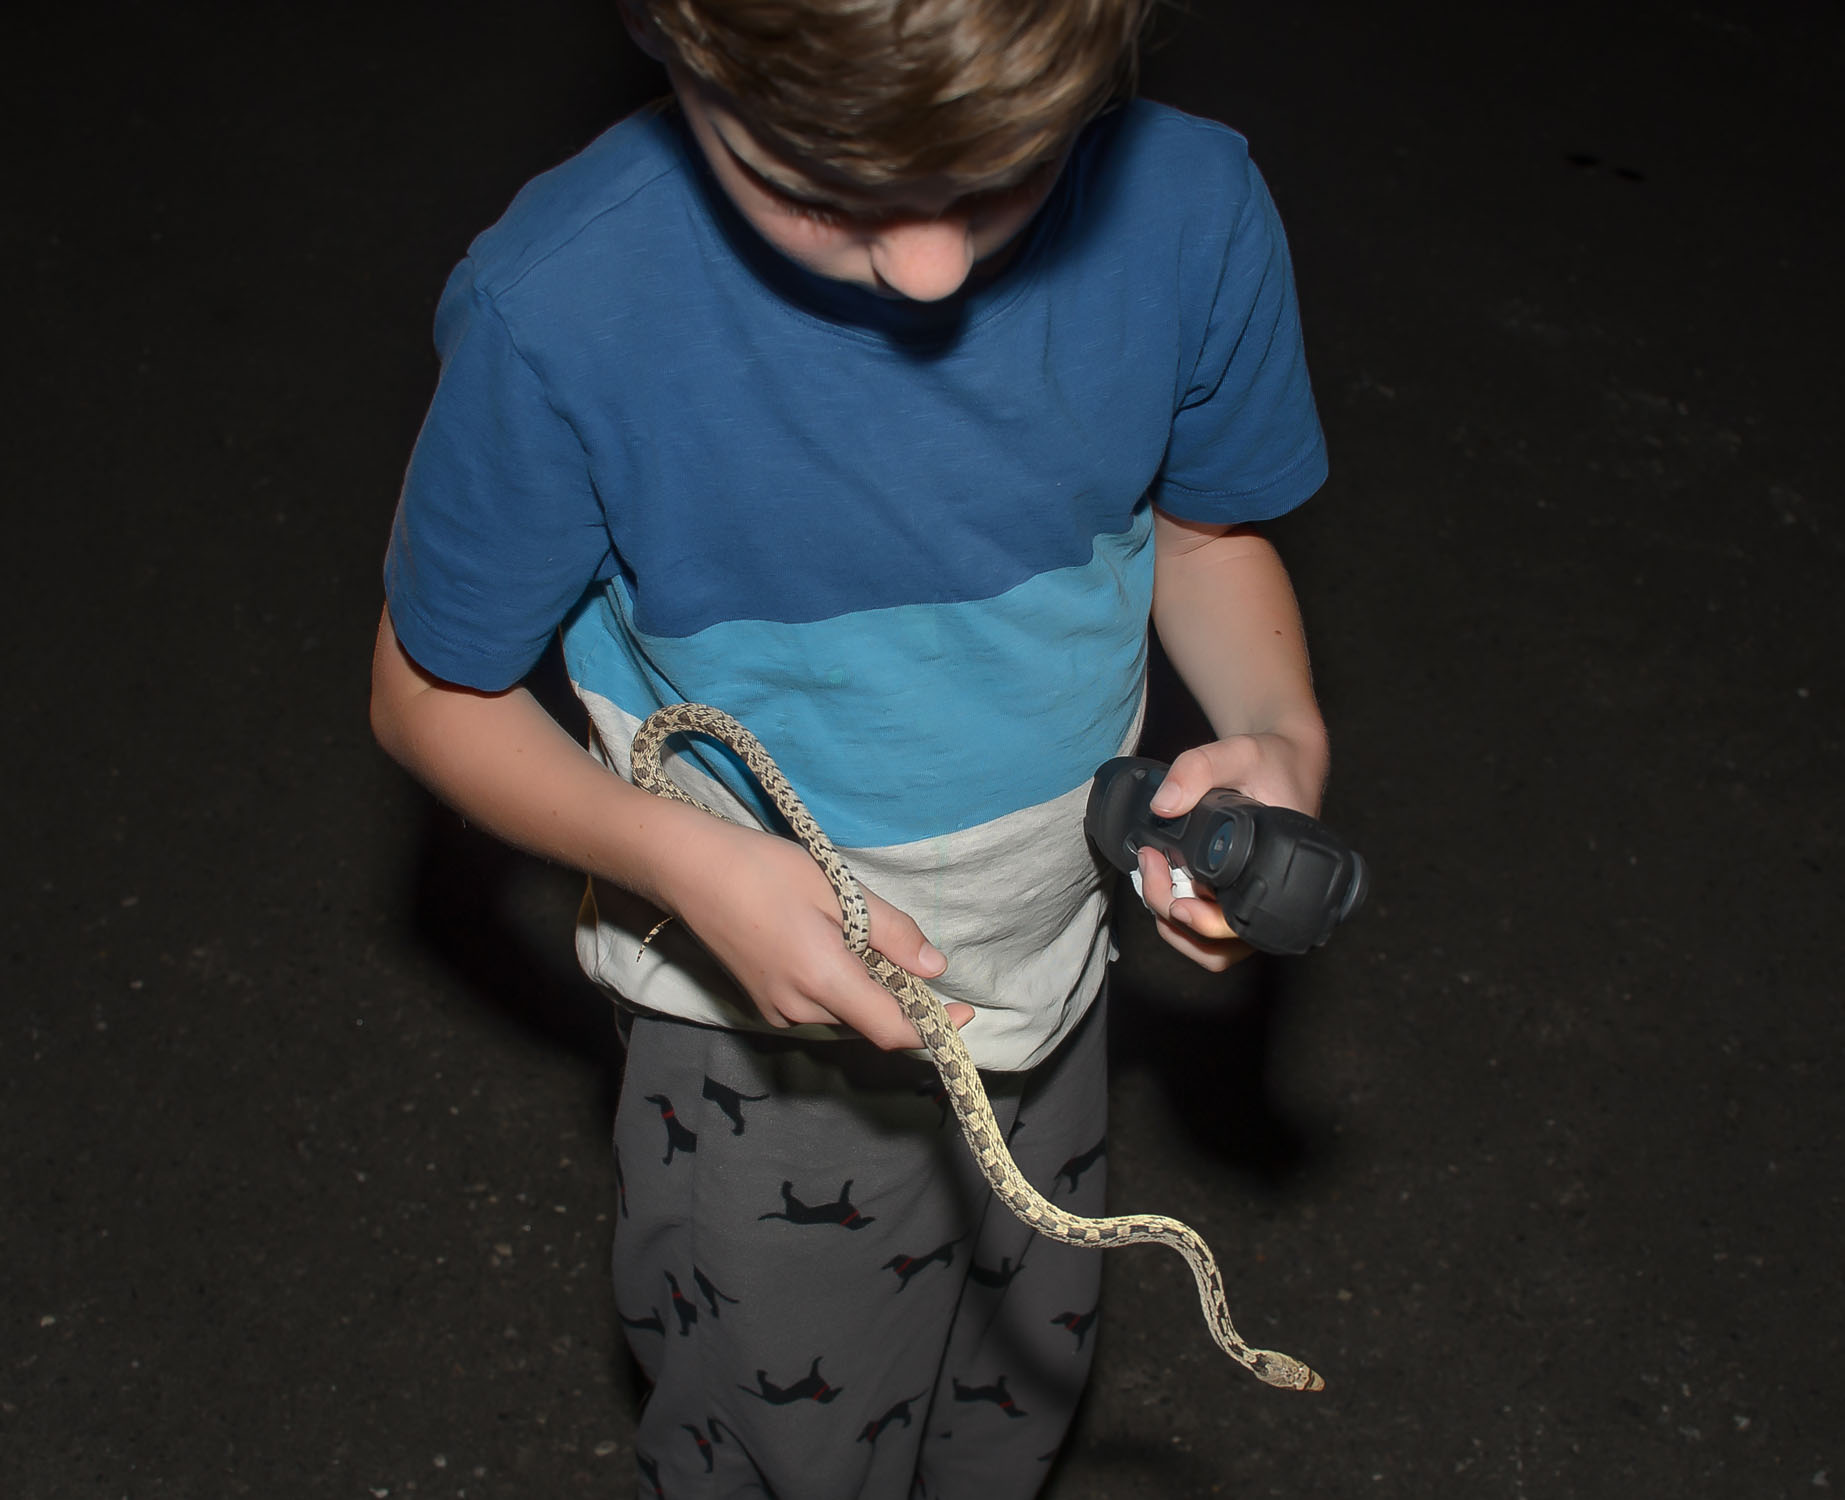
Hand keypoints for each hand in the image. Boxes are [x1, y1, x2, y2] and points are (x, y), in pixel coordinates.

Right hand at [656, 816, 972, 1049]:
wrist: (687, 869)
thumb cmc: (762, 870)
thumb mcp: (837, 889)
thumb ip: (891, 933)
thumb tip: (935, 969)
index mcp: (822, 981)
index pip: (892, 1030)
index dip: (935, 1028)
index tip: (967, 1013)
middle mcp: (799, 1009)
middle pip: (869, 1020)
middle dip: (897, 994)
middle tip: (900, 944)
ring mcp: (776, 1010)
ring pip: (844, 1011)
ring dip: (865, 985)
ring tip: (851, 929)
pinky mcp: (762, 1002)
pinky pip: (817, 1004)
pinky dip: (837, 984)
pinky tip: (826, 941)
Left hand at [1134, 730, 1327, 971]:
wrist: (1286, 759)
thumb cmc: (1272, 760)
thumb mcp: (1238, 751)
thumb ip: (1199, 769)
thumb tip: (1162, 805)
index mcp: (1281, 872)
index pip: (1243, 925)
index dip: (1204, 924)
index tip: (1175, 903)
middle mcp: (1273, 899)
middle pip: (1219, 947)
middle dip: (1171, 916)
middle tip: (1150, 866)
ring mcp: (1256, 906)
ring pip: (1212, 950)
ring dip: (1172, 924)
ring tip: (1152, 873)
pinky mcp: (1240, 901)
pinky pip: (1210, 935)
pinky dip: (1180, 917)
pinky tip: (1164, 880)